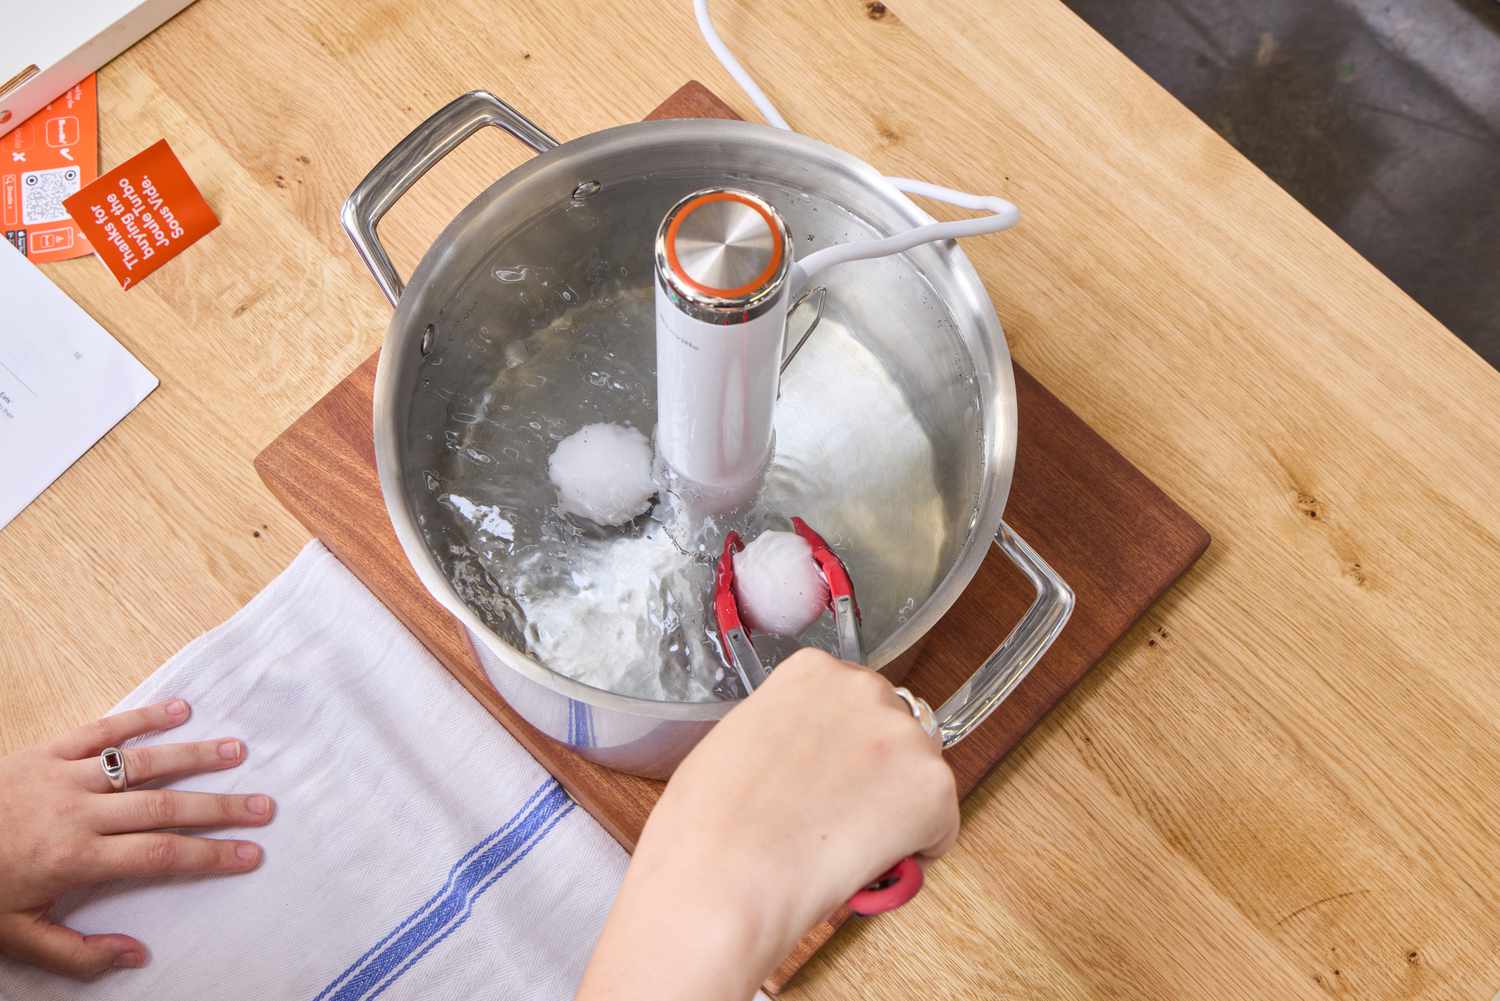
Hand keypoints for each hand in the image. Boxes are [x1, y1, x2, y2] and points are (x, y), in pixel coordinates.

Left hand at [0, 698, 273, 977]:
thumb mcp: (16, 937)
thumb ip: (78, 954)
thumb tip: (138, 954)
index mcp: (75, 859)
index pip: (159, 855)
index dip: (210, 855)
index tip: (251, 854)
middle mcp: (77, 812)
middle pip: (164, 806)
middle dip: (219, 807)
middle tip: (264, 806)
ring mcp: (63, 776)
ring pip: (141, 763)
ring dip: (193, 756)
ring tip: (237, 751)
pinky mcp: (45, 751)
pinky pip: (101, 730)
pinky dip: (141, 717)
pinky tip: (179, 709)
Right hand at [578, 649, 957, 1000]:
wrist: (724, 877)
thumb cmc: (708, 824)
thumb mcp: (736, 739)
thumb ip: (783, 728)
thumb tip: (800, 754)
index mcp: (812, 671)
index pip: (853, 701)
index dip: (843, 749)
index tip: (829, 778)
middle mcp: (865, 689)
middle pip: (892, 733)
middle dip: (874, 776)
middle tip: (836, 819)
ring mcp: (904, 736)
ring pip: (917, 781)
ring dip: (892, 815)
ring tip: (839, 846)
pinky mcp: (933, 788)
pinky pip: (939, 829)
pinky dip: (912, 853)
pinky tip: (864, 862)